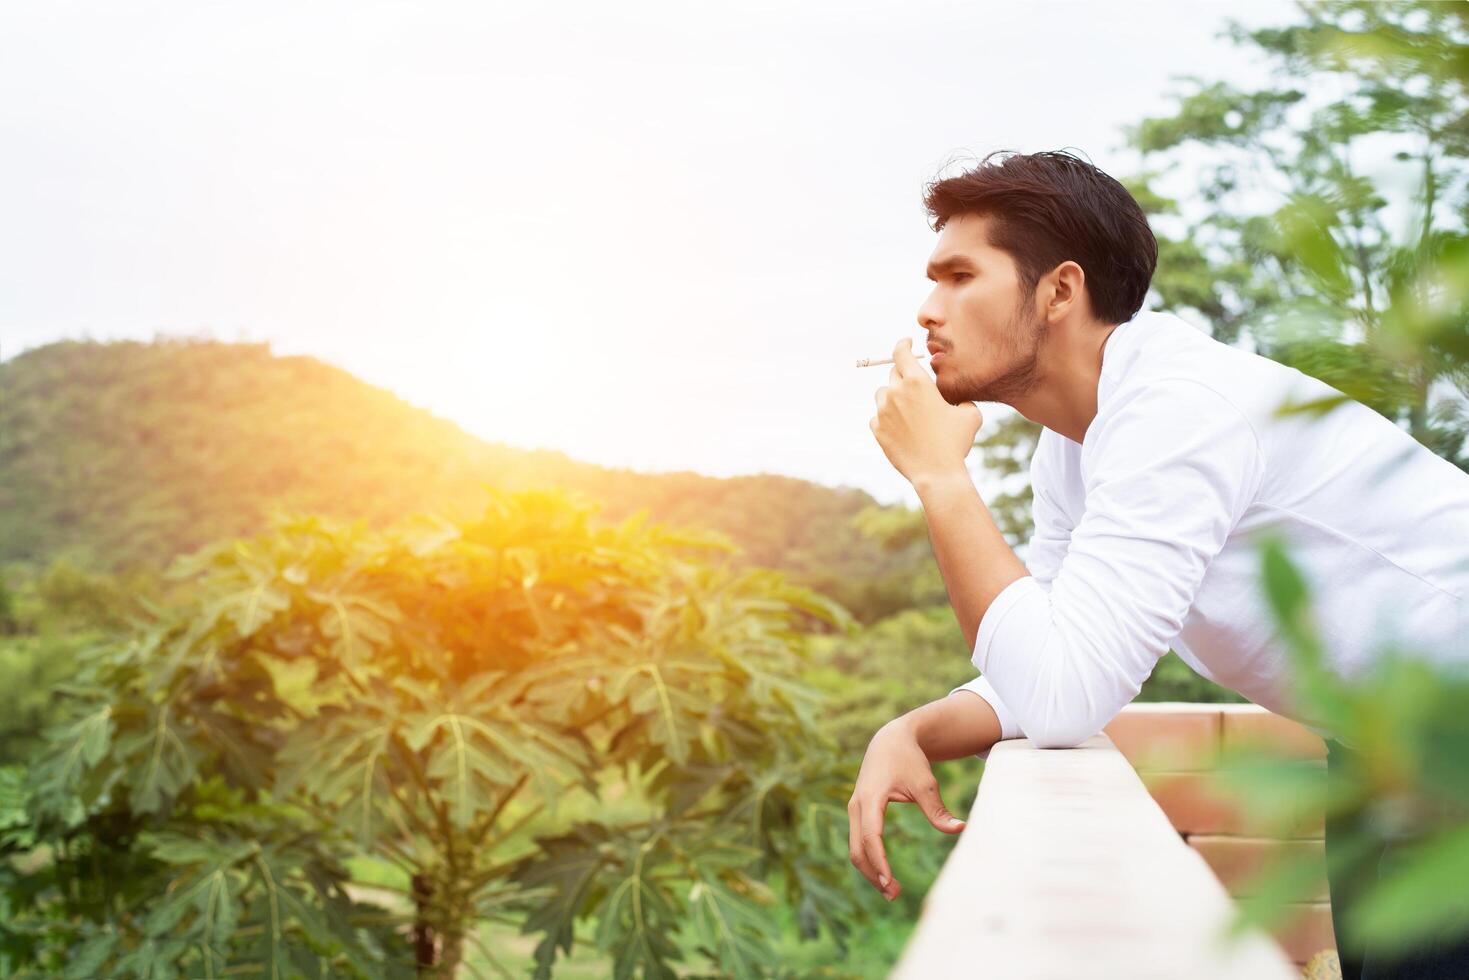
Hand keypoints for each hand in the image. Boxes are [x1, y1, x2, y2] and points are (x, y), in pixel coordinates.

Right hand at [847, 716, 966, 901]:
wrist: (890, 739)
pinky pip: (859, 841)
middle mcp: (856, 806)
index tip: (890, 883)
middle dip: (873, 875)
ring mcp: (854, 809)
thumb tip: (960, 829)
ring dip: (870, 871)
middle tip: (894, 895)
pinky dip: (869, 859)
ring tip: (892, 890)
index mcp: (870, 798)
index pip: (872, 837)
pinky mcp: (858, 812)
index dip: (880, 863)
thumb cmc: (909, 760)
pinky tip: (884, 873)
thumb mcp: (926, 783)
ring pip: (855, 848)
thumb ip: (938, 809)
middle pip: (857, 849)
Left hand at [869, 338, 982, 485]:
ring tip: (909, 409)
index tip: (907, 343)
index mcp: (917, 382)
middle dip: (904, 375)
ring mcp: (882, 412)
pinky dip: (886, 417)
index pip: (901, 352)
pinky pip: (877, 416)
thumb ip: (962, 397)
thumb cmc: (955, 442)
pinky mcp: (877, 429)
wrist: (936, 473)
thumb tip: (957, 397)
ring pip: (883, 394)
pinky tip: (901, 427)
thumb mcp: (970, 414)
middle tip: (915, 386)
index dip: (903, 345)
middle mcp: (896, 393)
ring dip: (893, 396)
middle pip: (893, 373)